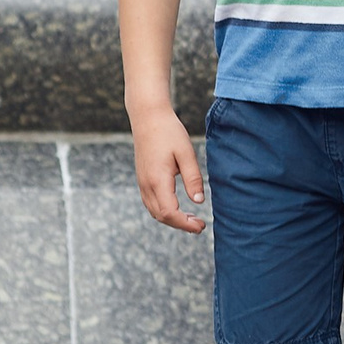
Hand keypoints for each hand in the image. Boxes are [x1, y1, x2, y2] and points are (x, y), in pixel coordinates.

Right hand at [131, 106, 207, 232]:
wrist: (148, 117)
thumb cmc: (169, 132)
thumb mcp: (186, 153)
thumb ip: (193, 179)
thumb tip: (198, 202)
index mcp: (158, 180)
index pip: (170, 213)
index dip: (185, 224)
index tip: (201, 226)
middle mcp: (146, 184)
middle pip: (161, 216)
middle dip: (180, 225)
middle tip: (199, 225)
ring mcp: (142, 182)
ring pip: (154, 211)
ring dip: (172, 219)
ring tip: (191, 218)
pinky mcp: (142, 179)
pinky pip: (151, 203)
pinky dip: (164, 211)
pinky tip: (178, 207)